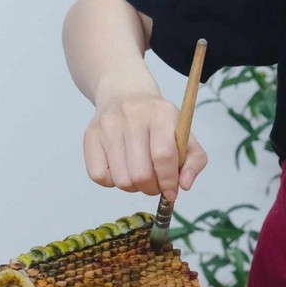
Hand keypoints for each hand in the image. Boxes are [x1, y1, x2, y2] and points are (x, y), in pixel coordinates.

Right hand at [83, 92, 207, 199]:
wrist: (124, 93)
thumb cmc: (158, 120)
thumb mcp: (184, 132)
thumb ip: (195, 160)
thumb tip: (184, 185)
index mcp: (161, 114)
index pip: (163, 155)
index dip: (168, 181)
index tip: (171, 192)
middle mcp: (132, 117)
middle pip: (141, 174)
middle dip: (151, 188)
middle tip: (155, 184)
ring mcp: (108, 126)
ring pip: (121, 180)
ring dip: (133, 187)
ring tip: (139, 174)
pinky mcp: (91, 136)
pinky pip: (99, 176)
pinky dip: (112, 181)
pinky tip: (121, 169)